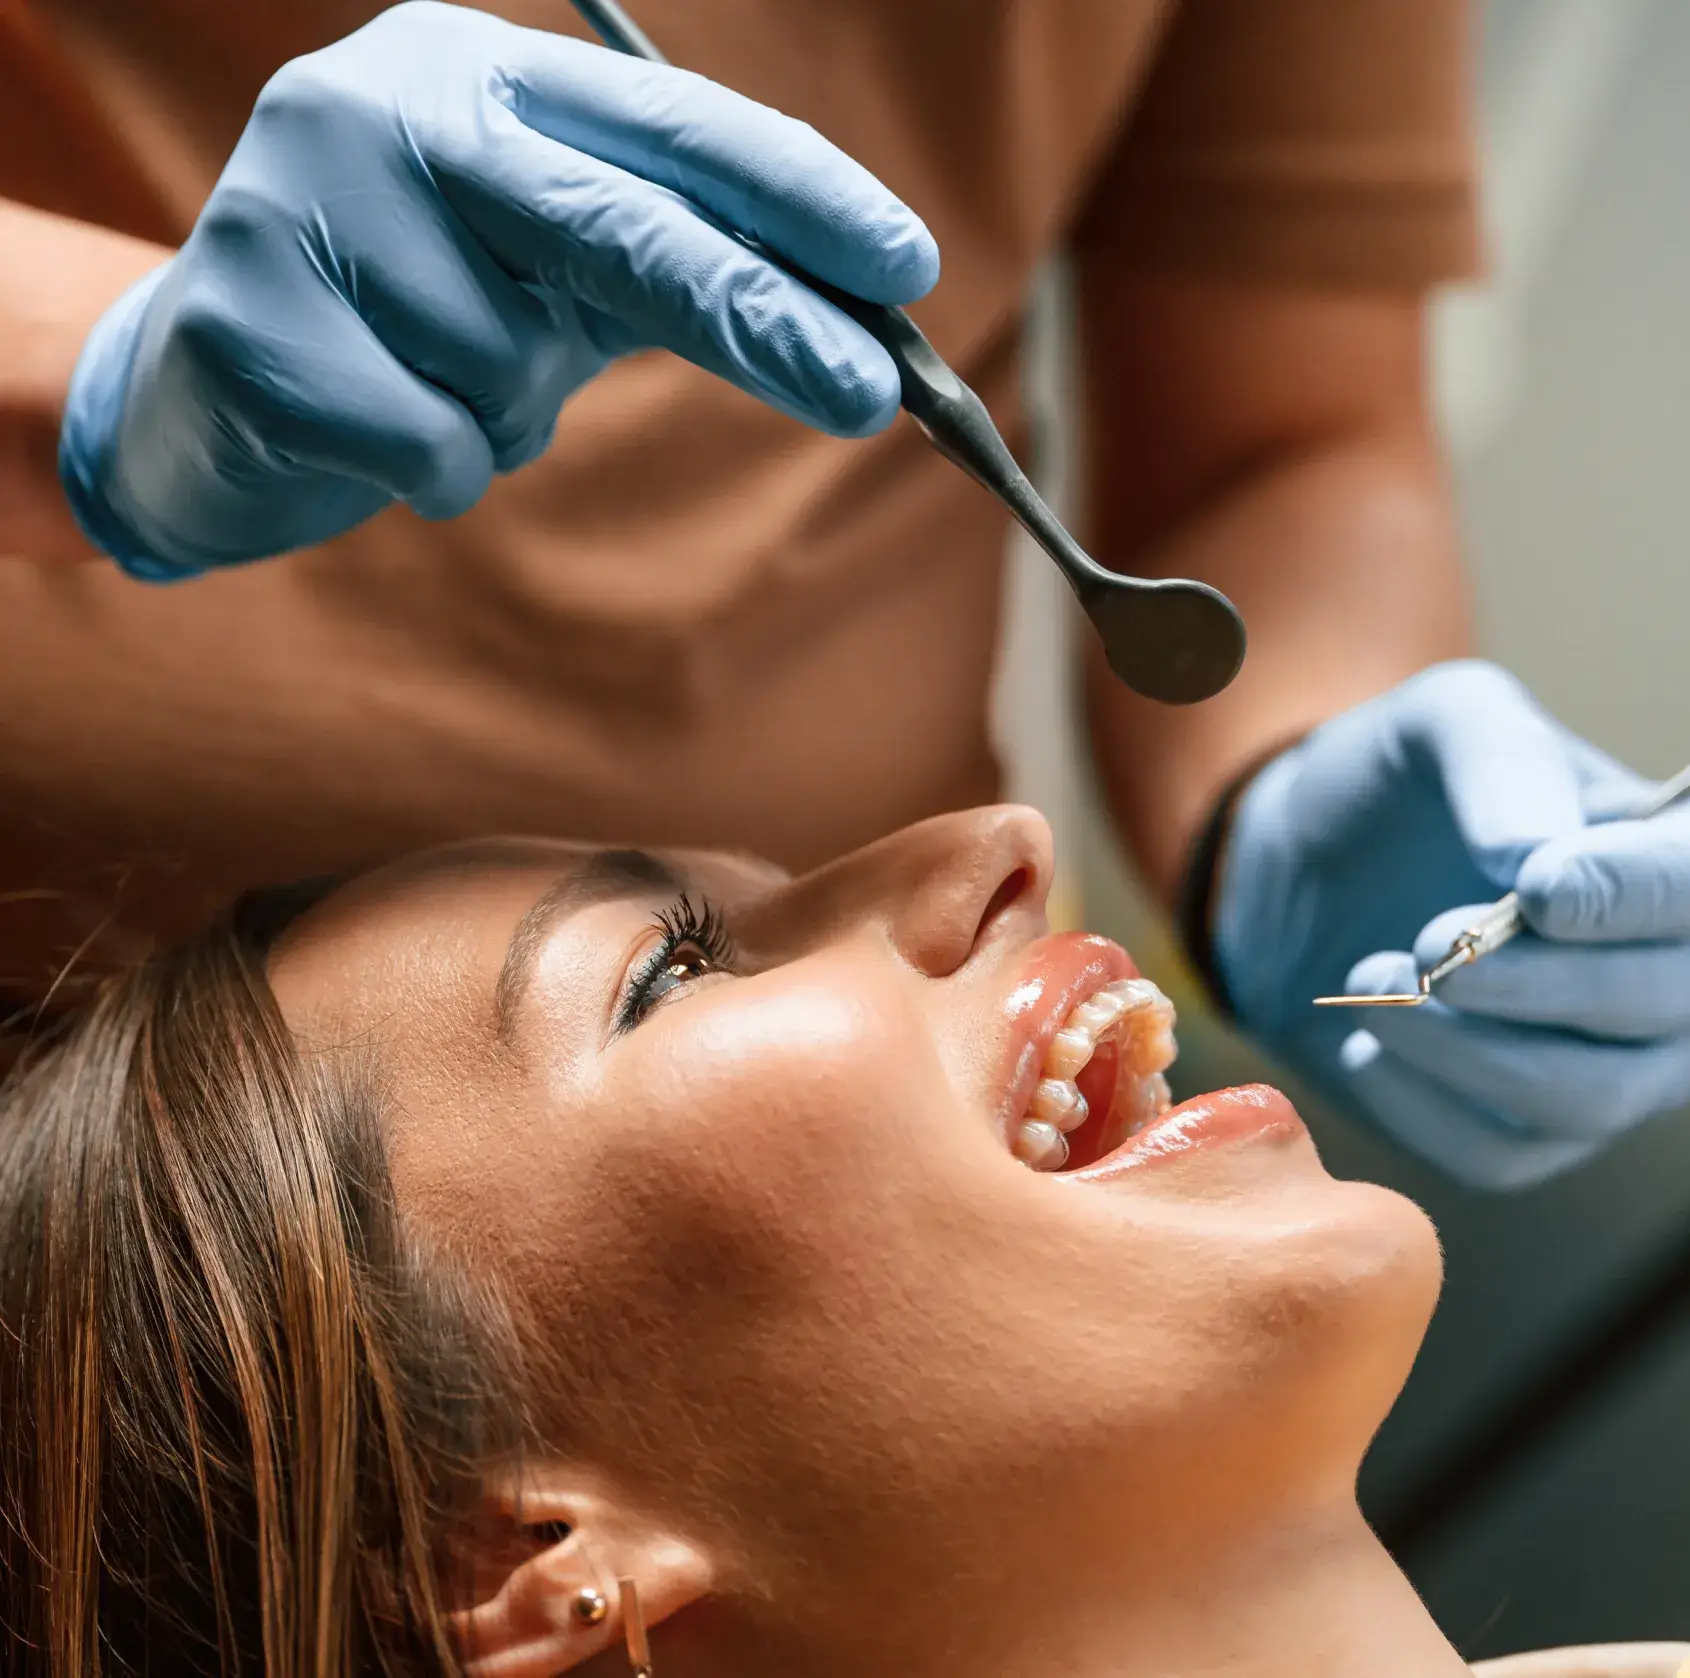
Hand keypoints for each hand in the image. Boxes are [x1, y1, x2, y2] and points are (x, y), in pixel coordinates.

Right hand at [58, 1, 937, 578]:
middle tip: (870, 395)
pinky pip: (434, 443)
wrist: (201, 391)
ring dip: (503, 412)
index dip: (798, 197)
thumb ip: (665, 273)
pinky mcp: (248, 315)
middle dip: (759, 318)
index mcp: (482, 77)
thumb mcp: (543, 277)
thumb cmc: (412, 329)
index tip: (906, 266)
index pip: (673, 128)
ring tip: (424, 384)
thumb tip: (856, 330)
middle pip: (620, 224)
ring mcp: (299, 195)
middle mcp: (389, 104)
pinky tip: (373, 435)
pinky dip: (438, 469)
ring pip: (512, 366)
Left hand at [1213, 660, 1689, 1189]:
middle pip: (1663, 1008)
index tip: (1539, 889)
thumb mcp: (1437, 725)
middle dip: (1537, 982)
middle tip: (1424, 938)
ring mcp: (1603, 1064)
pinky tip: (1364, 1041)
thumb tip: (1535, 858)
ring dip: (1465, 1046)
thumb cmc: (1390, 787)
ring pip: (1585, 1097)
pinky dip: (1416, 1101)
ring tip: (1372, 974)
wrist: (1295, 870)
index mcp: (1664, 860)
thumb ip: (1499, 763)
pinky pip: (1496, 1154)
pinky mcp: (1519, 1129)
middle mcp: (1664, 972)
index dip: (1633, 899)